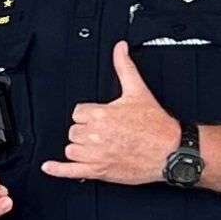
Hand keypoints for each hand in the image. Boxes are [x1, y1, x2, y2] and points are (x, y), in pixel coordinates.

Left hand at [42, 44, 181, 184]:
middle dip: (86, 130)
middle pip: (73, 131)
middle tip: (105, 131)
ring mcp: (95, 154)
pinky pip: (71, 171)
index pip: (78, 112)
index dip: (89, 114)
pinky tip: (49, 167)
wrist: (171, 150)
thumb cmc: (156, 124)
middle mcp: (94, 135)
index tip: (101, 117)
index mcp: (101, 114)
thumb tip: (119, 48)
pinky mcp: (99, 171)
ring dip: (80, 147)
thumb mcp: (138, 90)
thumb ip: (124, 67)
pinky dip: (58, 170)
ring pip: (71, 148)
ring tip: (97, 145)